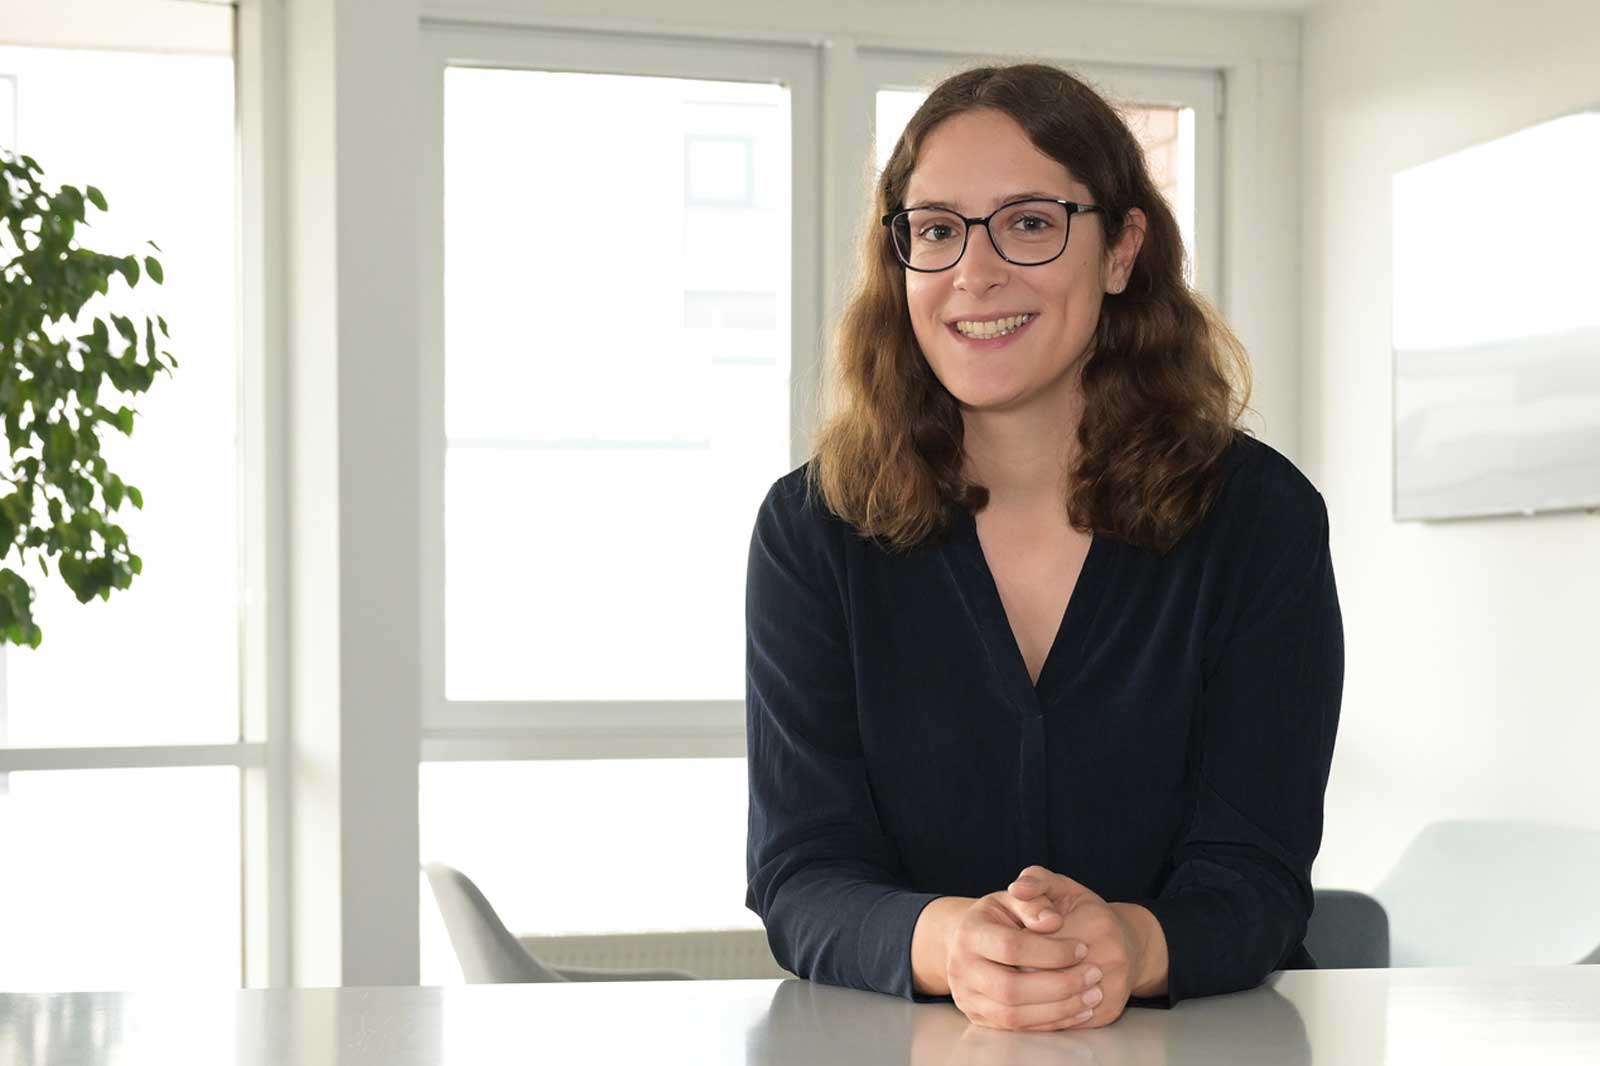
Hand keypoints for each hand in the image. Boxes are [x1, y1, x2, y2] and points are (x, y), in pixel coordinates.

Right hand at [943, 890, 1107, 1031]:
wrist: (969, 940)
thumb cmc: (999, 916)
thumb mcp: (1013, 898)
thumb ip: (1034, 901)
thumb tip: (1053, 921)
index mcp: (969, 932)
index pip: (1011, 947)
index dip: (1051, 951)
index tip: (1083, 948)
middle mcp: (961, 968)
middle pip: (1010, 988)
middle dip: (1059, 985)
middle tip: (1093, 975)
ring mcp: (967, 997)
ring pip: (1014, 1016)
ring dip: (1059, 1009)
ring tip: (1092, 996)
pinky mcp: (979, 1018)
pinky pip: (1017, 1029)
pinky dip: (1051, 1022)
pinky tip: (1078, 1010)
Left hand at [1006, 866, 1149, 1029]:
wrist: (1129, 944)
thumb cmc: (1086, 913)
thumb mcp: (1061, 886)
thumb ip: (1035, 881)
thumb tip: (1015, 889)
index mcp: (1096, 924)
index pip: (1038, 943)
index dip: (1015, 949)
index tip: (1003, 946)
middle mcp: (1111, 957)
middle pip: (1044, 975)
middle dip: (1017, 973)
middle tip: (1003, 968)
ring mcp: (1113, 988)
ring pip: (1055, 1003)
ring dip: (1028, 998)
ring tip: (1014, 985)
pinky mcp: (1109, 1012)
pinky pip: (1068, 1021)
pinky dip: (1044, 1015)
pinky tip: (1029, 1004)